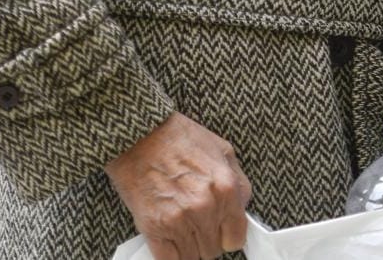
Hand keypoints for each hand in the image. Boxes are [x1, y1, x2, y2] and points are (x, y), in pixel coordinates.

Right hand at [105, 112, 252, 259]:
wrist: (140, 136)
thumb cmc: (180, 140)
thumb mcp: (223, 151)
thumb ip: (239, 183)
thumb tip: (242, 209)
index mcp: (226, 188)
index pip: (236, 238)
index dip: (228, 235)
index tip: (221, 230)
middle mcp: (205, 207)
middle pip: (213, 250)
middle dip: (207, 239)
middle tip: (197, 223)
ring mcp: (179, 220)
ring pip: (193, 257)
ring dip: (189, 247)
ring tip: (182, 227)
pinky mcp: (154, 228)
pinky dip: (171, 255)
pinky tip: (169, 242)